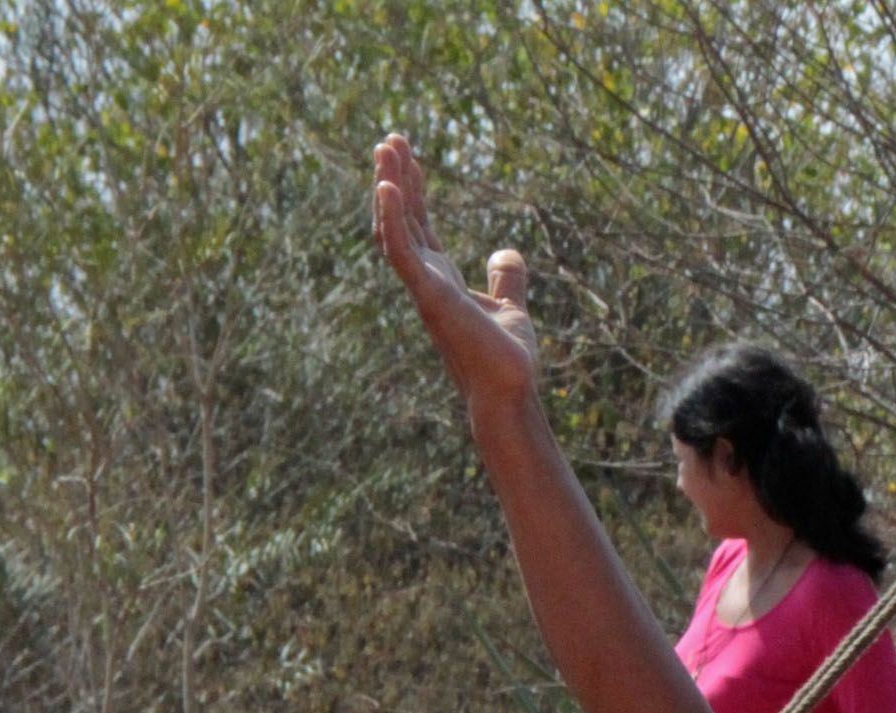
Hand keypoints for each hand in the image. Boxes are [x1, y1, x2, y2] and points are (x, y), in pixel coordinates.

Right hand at [372, 134, 539, 410]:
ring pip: (394, 228)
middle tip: (390, 138)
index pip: (420, 226)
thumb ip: (506, 279)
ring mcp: (423, 287)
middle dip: (395, 178)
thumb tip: (506, 252)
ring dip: (388, 187)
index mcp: (441, 280)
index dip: (412, 191)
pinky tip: (387, 186)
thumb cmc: (507, 360)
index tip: (409, 156)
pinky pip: (401, 251)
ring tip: (385, 148)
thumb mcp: (510, 308)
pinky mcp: (428, 296)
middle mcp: (425, 281)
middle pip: (402, 219)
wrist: (510, 390)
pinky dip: (392, 218)